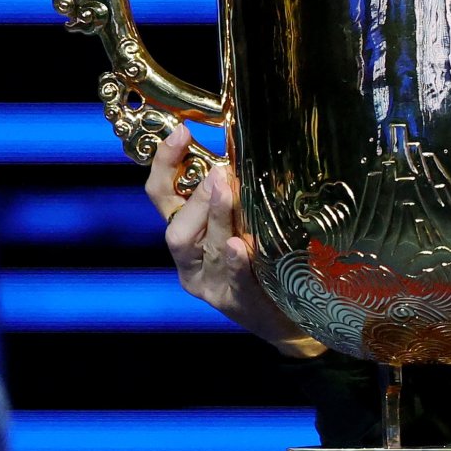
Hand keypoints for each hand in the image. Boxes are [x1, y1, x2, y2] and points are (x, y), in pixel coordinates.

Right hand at [145, 126, 326, 357]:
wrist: (289, 317)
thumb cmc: (264, 262)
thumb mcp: (245, 223)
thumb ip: (235, 195)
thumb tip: (239, 151)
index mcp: (187, 234)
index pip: (162, 196)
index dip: (165, 164)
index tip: (181, 132)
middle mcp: (189, 260)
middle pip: (176, 227)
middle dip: (196, 198)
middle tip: (219, 172)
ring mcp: (208, 283)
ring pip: (199, 249)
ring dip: (215, 217)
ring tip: (227, 191)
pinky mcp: (232, 302)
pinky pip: (232, 280)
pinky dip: (234, 262)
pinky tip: (239, 246)